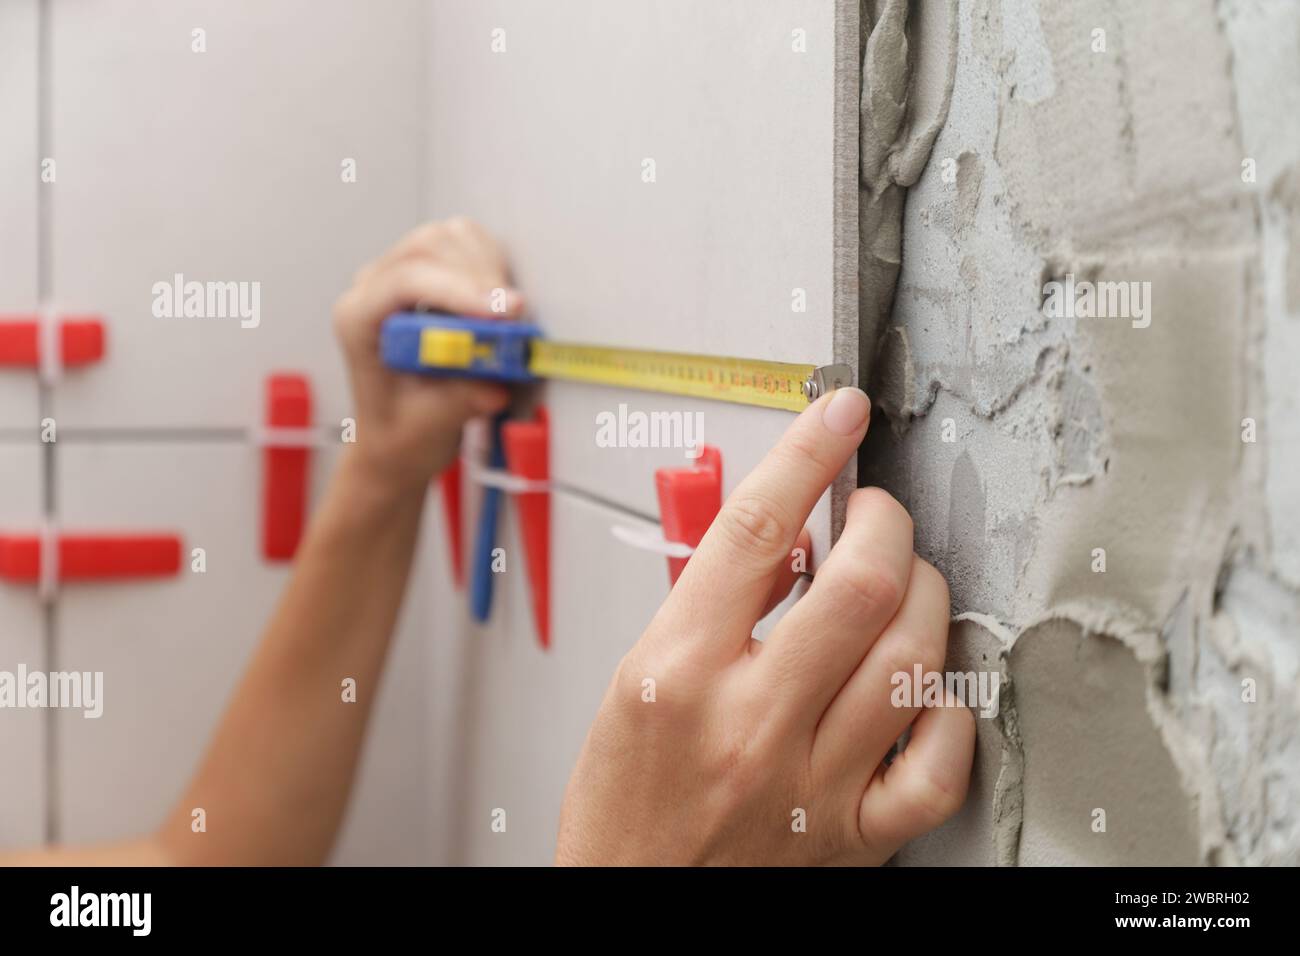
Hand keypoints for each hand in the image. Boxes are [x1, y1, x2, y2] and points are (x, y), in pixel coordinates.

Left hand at [332, 217, 523, 493]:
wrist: (399, 440)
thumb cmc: (403, 434)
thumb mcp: (429, 429)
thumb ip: (458, 402)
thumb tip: (493, 382)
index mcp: (359, 319)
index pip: (406, 280)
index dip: (459, 290)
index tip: (504, 313)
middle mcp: (374, 287)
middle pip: (430, 245)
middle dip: (480, 277)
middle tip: (515, 319)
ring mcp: (402, 274)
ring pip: (451, 236)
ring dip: (489, 267)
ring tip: (508, 314)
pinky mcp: (432, 274)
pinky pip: (467, 245)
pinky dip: (493, 263)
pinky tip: (501, 302)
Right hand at [556, 387, 974, 864]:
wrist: (631, 905)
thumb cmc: (623, 805)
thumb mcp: (633, 682)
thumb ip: (707, 606)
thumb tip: (783, 539)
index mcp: (678, 674)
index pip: (756, 530)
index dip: (807, 453)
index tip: (837, 416)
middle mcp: (749, 723)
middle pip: (859, 583)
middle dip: (885, 523)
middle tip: (876, 515)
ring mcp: (810, 782)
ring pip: (912, 657)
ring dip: (924, 595)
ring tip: (904, 584)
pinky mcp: (854, 834)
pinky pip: (938, 765)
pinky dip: (950, 710)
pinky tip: (927, 684)